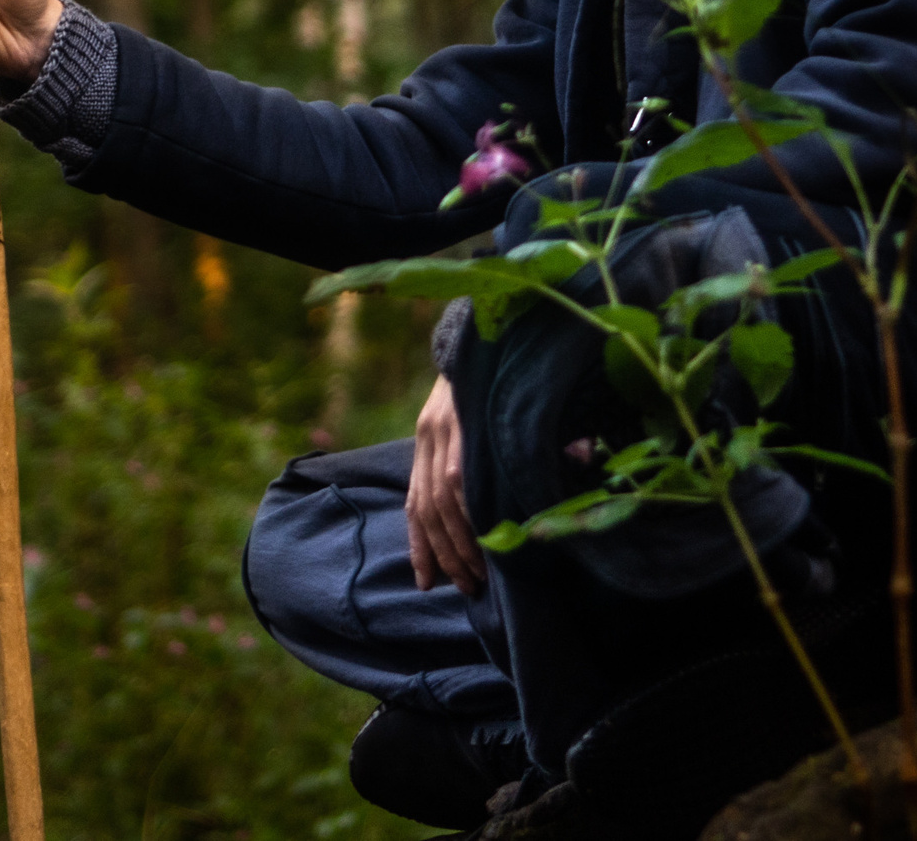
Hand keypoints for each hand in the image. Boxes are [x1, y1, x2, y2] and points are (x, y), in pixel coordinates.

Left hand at [407, 376, 483, 594]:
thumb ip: (475, 459)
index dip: (419, 547)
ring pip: (442, 500)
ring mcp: (443, 428)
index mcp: (427, 437)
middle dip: (443, 554)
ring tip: (478, 573)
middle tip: (465, 585)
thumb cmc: (485, 378)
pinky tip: (483, 536)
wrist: (484, 329)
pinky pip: (459, 476)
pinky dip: (468, 511)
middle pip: (428, 509)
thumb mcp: (470, 416)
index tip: (425, 582)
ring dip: (459, 542)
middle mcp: (428, 435)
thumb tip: (501, 513)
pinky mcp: (460, 422)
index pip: (416, 503)